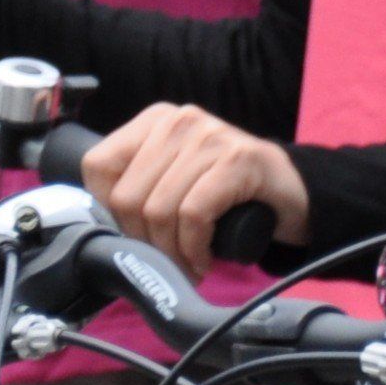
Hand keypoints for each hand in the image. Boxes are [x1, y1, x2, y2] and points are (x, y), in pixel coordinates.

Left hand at [78, 104, 308, 270]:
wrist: (289, 192)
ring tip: (187, 264)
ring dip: (172, 253)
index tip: (135, 234)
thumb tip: (95, 228)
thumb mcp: (172, 180)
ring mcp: (210, 136)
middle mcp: (179, 121)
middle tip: (166, 259)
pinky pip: (193, 215)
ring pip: (158, 210)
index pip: (98, 166)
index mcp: (154, 121)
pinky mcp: (238, 160)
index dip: (109, 212)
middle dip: (143, 242)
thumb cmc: (223, 193)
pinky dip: (194, 248)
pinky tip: (204, 258)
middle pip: (126, 196)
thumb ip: (136, 189)